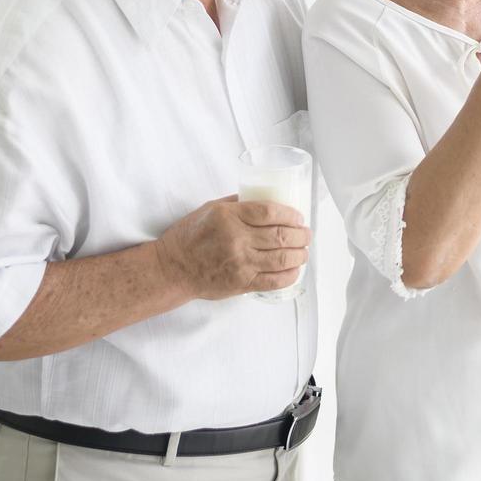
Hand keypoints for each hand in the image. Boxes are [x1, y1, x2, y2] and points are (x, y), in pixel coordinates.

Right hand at [154, 195, 310, 299]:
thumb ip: (238, 203)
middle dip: (302, 235)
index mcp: (228, 216)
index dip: (290, 215)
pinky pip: (273, 281)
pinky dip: (290, 275)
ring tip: (304, 251)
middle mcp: (236, 239)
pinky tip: (295, 270)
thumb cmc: (189, 236)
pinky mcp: (240, 283)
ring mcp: (239, 263)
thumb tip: (264, 197)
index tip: (299, 217)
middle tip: (307, 234)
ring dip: (300, 255)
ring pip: (282, 259)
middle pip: (281, 236)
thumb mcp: (211, 208)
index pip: (269, 212)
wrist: (172, 268)